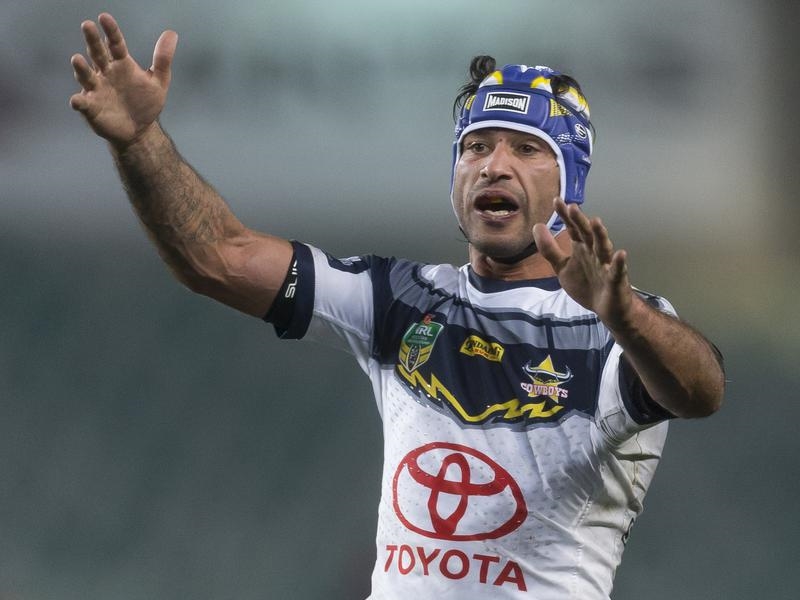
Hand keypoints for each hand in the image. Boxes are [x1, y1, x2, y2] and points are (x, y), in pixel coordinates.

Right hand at [69, 13, 177, 147]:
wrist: (139, 131)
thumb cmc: (145, 103)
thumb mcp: (158, 82)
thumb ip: (162, 59)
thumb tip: (171, 33)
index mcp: (121, 64)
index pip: (115, 44)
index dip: (111, 31)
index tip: (104, 17)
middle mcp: (105, 73)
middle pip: (97, 54)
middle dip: (92, 41)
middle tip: (87, 25)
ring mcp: (97, 90)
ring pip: (86, 76)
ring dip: (80, 68)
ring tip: (76, 59)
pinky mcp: (92, 108)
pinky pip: (83, 104)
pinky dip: (79, 101)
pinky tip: (77, 100)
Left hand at [533, 197, 634, 331]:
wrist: (606, 309)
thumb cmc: (586, 284)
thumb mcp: (562, 267)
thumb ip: (549, 249)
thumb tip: (537, 226)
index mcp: (581, 248)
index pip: (573, 229)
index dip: (566, 216)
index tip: (557, 200)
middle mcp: (594, 252)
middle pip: (586, 234)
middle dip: (580, 221)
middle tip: (572, 207)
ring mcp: (606, 265)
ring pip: (603, 248)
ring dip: (600, 235)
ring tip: (596, 222)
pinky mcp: (616, 280)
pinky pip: (618, 271)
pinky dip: (619, 263)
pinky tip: (621, 254)